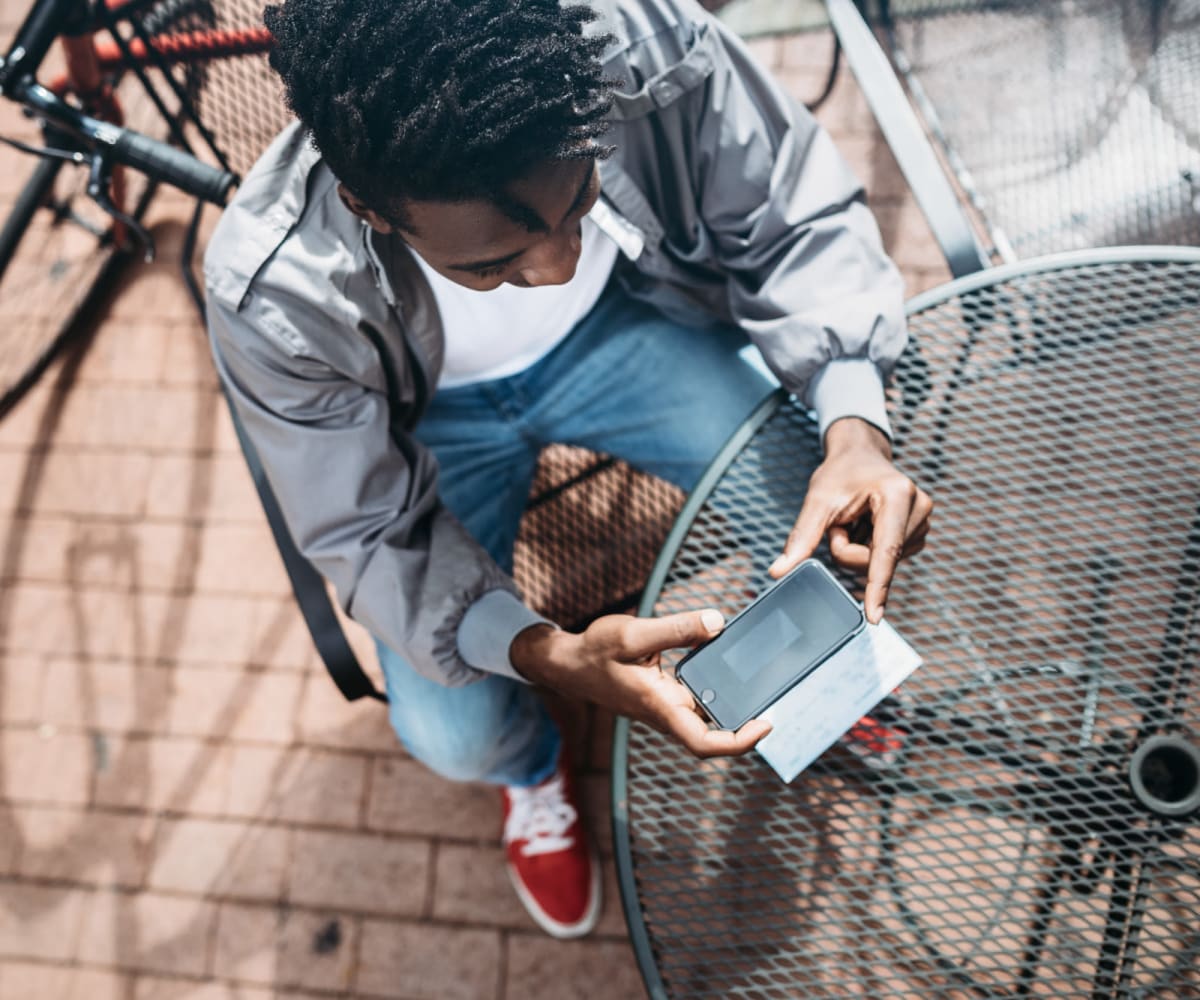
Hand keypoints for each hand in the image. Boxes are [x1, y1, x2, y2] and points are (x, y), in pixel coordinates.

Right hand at [510, 610, 771, 758]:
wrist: (568, 662)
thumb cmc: (594, 651)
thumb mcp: (632, 633)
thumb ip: (676, 629)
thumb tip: (718, 623)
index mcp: (661, 707)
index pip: (705, 743)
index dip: (739, 742)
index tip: (765, 724)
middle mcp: (667, 713)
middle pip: (715, 733)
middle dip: (748, 724)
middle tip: (780, 697)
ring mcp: (666, 706)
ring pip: (709, 717)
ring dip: (736, 707)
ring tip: (766, 682)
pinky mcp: (665, 694)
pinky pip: (699, 698)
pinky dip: (719, 689)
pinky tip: (731, 666)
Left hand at [769, 417, 931, 623]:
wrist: (860, 456)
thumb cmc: (840, 474)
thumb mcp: (817, 500)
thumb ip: (801, 537)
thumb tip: (778, 571)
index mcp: (898, 495)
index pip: (885, 551)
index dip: (877, 586)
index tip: (873, 617)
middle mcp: (920, 508)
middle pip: (876, 561)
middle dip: (848, 550)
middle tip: (841, 522)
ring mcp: (923, 523)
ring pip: (880, 565)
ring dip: (859, 550)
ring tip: (857, 520)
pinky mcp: (919, 535)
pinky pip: (887, 562)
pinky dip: (869, 550)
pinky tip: (868, 527)